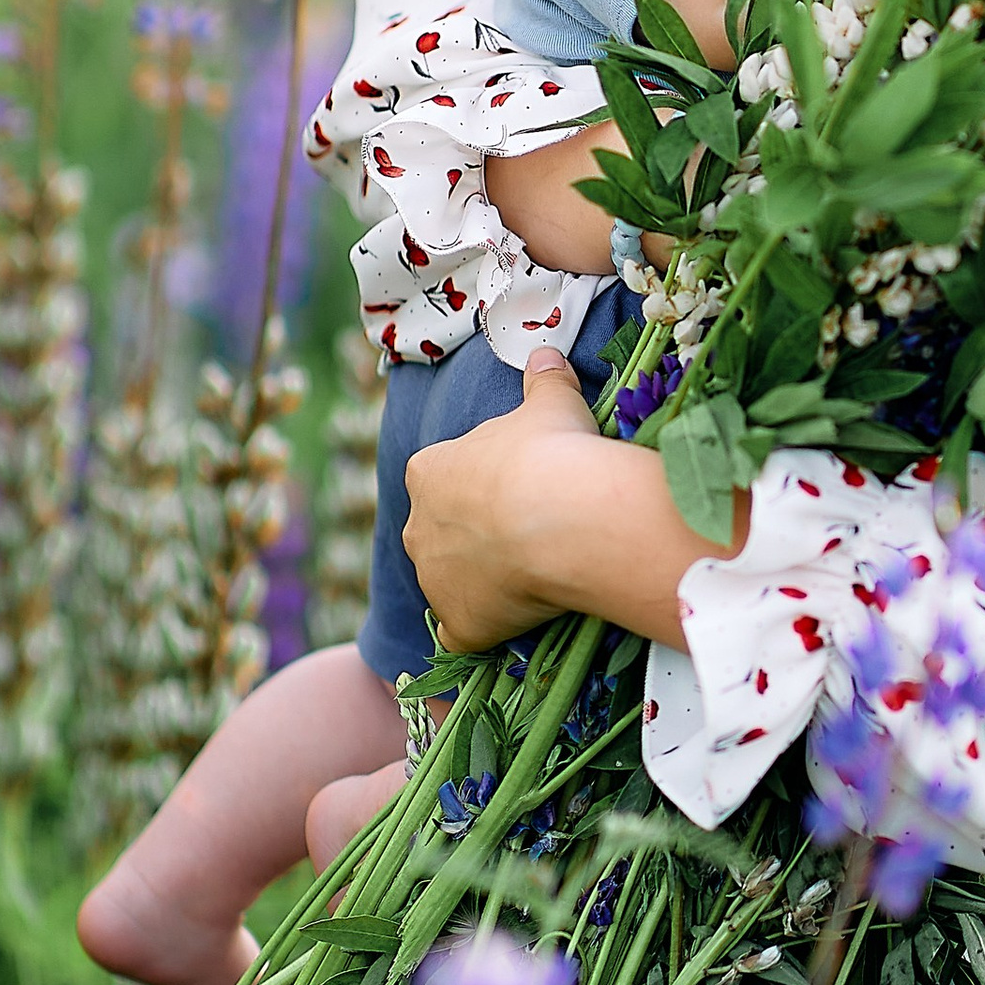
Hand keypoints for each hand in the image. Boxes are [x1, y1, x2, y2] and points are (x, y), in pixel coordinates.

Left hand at [402, 349, 738, 651]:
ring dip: (482, 583)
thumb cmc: (553, 451)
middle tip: (529, 532)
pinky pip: (464, 633)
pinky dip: (483, 629)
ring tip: (536, 574)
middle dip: (474, 536)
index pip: (439, 478)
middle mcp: (417, 528)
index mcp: (427, 472)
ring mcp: (435, 581)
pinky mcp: (460, 625)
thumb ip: (544, 379)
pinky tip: (516, 620)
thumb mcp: (552, 402)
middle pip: (440, 534)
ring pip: (450, 583)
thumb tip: (546, 351)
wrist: (568, 517)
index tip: (515, 487)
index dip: (478, 485)